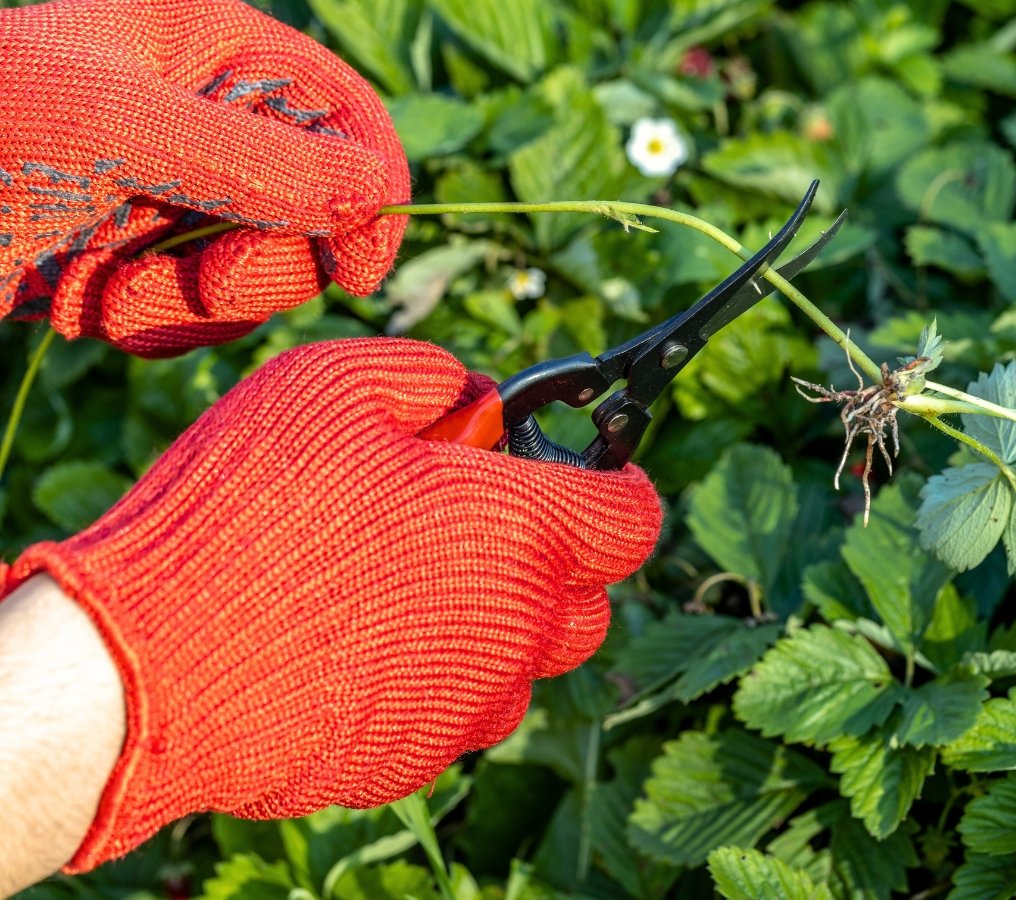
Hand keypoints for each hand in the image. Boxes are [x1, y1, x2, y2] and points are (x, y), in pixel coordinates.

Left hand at [0, 0, 408, 356]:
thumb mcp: (114, 132)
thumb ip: (257, 161)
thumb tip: (376, 195)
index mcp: (213, 48)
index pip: (348, 118)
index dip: (369, 194)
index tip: (354, 270)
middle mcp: (208, 121)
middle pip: (319, 214)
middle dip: (255, 264)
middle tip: (197, 280)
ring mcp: (175, 197)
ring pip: (260, 279)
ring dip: (184, 305)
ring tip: (99, 285)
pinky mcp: (141, 263)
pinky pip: (198, 320)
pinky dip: (146, 328)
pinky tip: (78, 301)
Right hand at [3, 338, 662, 870]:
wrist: (143, 671)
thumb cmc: (242, 516)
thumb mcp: (333, 387)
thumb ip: (434, 379)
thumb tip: (478, 396)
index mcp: (521, 534)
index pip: (632, 518)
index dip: (613, 488)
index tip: (582, 475)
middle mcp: (515, 631)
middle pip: (589, 601)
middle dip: (553, 559)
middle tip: (468, 521)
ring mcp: (466, 707)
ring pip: (522, 664)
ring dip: (490, 623)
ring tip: (395, 583)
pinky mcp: (411, 760)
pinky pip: (451, 712)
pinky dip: (427, 676)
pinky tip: (348, 644)